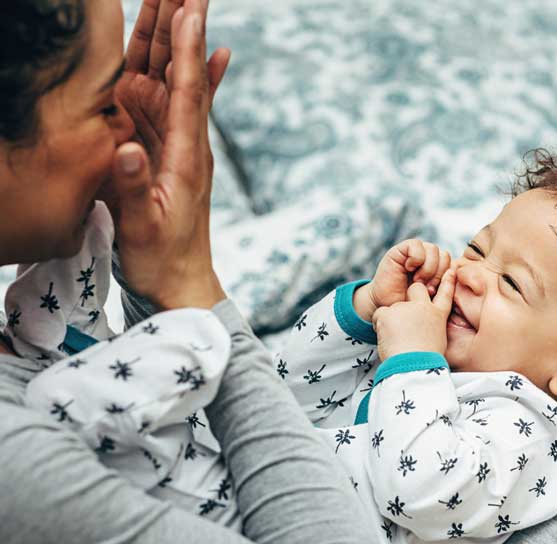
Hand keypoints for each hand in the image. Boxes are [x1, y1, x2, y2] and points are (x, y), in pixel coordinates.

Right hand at [110, 0, 225, 309]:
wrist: (182, 283)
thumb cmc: (161, 261)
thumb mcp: (141, 229)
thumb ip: (132, 188)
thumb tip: (127, 147)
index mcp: (186, 159)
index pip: (187, 95)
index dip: (188, 51)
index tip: (191, 8)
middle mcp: (189, 148)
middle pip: (187, 80)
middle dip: (187, 33)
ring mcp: (183, 153)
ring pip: (180, 90)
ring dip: (181, 48)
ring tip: (183, 7)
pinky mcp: (174, 161)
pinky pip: (177, 113)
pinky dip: (187, 82)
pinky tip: (208, 61)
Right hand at [354, 239, 450, 321]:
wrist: (385, 306)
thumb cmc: (408, 304)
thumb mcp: (431, 297)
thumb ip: (444, 285)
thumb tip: (454, 271)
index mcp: (436, 268)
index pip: (451, 264)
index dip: (445, 278)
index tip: (434, 293)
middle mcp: (426, 258)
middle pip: (445, 255)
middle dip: (437, 274)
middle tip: (426, 289)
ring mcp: (413, 252)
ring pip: (433, 249)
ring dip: (427, 268)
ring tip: (417, 281)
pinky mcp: (400, 250)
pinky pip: (416, 245)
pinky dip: (415, 258)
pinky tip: (408, 269)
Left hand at [372, 269, 455, 360]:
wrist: (414, 366)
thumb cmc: (426, 361)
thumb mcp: (438, 341)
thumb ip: (432, 329)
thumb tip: (427, 330)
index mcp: (437, 316)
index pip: (445, 294)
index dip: (446, 282)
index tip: (450, 270)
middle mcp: (423, 308)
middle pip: (416, 289)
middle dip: (410, 294)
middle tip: (406, 315)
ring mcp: (405, 308)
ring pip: (392, 308)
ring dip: (391, 321)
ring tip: (396, 340)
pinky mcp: (388, 313)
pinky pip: (378, 315)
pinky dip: (379, 324)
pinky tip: (386, 338)